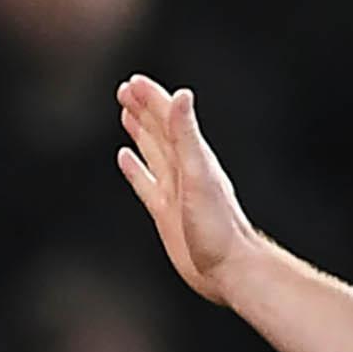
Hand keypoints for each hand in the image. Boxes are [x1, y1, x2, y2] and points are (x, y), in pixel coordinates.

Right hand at [116, 75, 261, 307]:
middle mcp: (183, 170)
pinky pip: (145, 182)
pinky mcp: (164, 211)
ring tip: (126, 115)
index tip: (132, 82)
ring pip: (152, 152)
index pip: (167, 120)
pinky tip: (125, 159)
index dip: (150, 99)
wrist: (227, 269)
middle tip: (125, 89)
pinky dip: (134, 168)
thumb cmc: (218, 226)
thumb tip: (181, 96)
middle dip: (143, 109)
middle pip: (159, 131)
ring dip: (140, 133)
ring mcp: (173, 190)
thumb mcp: (199, 175)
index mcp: (192, 157)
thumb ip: (187, 136)